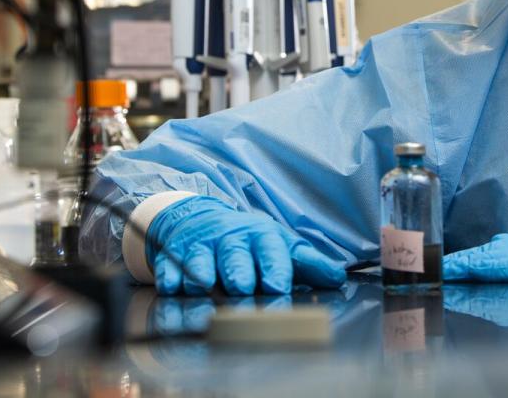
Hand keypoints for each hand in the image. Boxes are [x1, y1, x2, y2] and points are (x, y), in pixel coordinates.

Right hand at [145, 196, 345, 295]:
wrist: (202, 219)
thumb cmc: (248, 241)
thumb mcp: (279, 245)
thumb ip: (307, 263)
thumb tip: (338, 278)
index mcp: (261, 236)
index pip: (271, 250)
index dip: (275, 268)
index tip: (279, 287)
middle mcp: (231, 239)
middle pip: (235, 255)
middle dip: (238, 272)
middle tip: (242, 288)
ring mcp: (201, 246)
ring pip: (201, 261)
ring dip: (202, 275)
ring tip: (204, 285)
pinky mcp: (175, 254)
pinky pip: (170, 266)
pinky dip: (170, 277)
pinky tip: (172, 286)